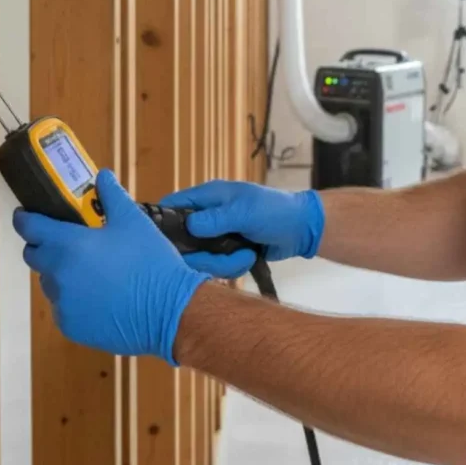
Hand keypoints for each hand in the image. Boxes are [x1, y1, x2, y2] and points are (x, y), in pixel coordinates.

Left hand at [13, 169, 207, 363]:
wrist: (168, 310)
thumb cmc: (150, 261)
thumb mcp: (134, 221)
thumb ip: (112, 196)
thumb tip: (102, 175)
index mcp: (68, 245)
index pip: (30, 227)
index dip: (25, 218)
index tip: (26, 214)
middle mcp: (57, 274)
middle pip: (34, 255)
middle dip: (43, 245)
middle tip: (67, 241)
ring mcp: (62, 304)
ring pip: (50, 282)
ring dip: (61, 273)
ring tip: (91, 270)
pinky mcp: (71, 326)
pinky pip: (63, 306)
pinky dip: (74, 298)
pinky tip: (100, 295)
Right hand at [162, 180, 323, 278]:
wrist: (301, 228)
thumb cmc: (275, 210)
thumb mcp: (246, 211)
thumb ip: (216, 218)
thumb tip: (188, 225)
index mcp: (208, 197)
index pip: (173, 205)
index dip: (164, 223)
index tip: (164, 245)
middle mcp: (206, 216)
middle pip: (183, 241)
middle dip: (202, 255)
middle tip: (222, 259)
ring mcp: (215, 235)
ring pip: (199, 257)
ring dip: (221, 263)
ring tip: (245, 256)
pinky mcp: (225, 251)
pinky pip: (215, 265)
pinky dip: (229, 267)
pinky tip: (247, 260)